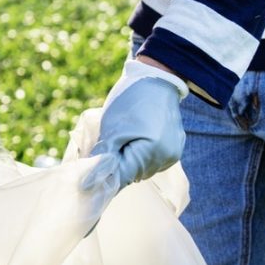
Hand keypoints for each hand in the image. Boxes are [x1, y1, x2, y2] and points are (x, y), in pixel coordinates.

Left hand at [83, 59, 187, 191]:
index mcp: (153, 152)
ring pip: (144, 168)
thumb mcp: (111, 130)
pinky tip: (135, 137)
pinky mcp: (177, 146)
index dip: (105, 176)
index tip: (88, 179)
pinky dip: (141, 153)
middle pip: (134, 174)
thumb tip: (87, 185)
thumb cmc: (129, 101)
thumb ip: (103, 159)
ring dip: (130, 160)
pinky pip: (154, 159)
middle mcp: (168, 157)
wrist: (154, 78)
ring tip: (123, 138)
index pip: (124, 177)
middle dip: (118, 165)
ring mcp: (175, 152)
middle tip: (106, 147)